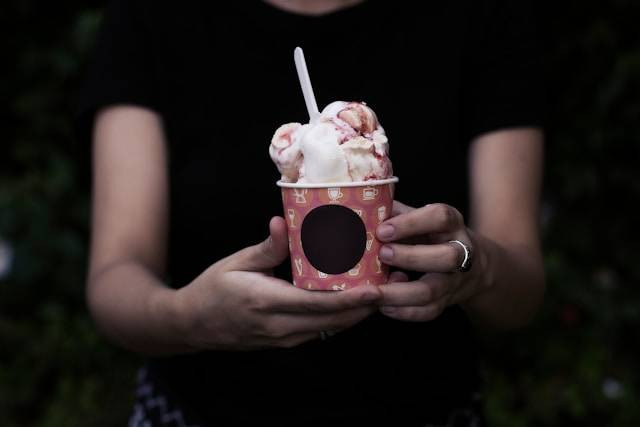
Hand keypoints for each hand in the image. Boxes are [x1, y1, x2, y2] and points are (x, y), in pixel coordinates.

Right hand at [173, 217, 381, 349]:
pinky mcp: (286, 340)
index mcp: (268, 303)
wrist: (193, 324)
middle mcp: (280, 327)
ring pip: (331, 328)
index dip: (351, 299)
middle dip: (366, 306)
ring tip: (382, 290)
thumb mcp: (236, 263)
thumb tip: (283, 223)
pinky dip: (341, 317)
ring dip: (357, 313)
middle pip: (333, 321)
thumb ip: (266, 248)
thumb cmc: (213, 290)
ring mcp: (284, 338)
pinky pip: (321, 330)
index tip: (377, 289)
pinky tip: (354, 300)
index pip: (318, 305)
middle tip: (392, 284)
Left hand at [375, 202, 488, 321]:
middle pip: (446, 257)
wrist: (472, 266)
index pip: (440, 217)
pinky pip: (428, 311)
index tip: (383, 230)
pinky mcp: (447, 301)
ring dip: (399, 292)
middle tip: (382, 254)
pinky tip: (382, 306)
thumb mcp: (419, 218)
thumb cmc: (432, 235)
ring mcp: (455, 280)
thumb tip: (361, 211)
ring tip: (373, 290)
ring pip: (432, 290)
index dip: (412, 223)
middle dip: (411, 257)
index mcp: (451, 224)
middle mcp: (460, 251)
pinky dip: (403, 311)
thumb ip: (396, 214)